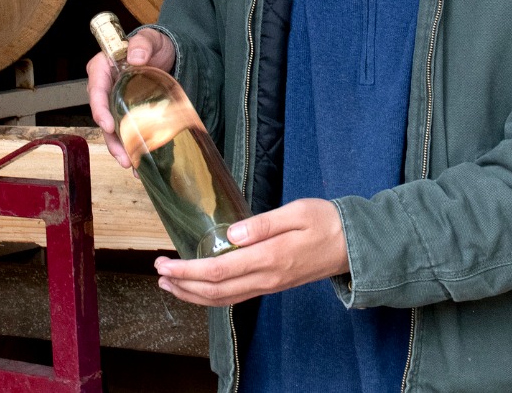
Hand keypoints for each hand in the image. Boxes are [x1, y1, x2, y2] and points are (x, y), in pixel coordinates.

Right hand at [86, 27, 175, 167]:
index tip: (108, 126)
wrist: (167, 55)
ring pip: (111, 129)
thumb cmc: (153, 45)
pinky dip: (130, 147)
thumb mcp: (150, 40)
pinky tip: (139, 164)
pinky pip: (124, 132)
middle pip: (102, 116)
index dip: (99, 109)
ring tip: (131, 165)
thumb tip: (136, 56)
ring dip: (119, 148)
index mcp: (102, 68)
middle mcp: (104, 88)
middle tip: (123, 156)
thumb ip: (142, 44)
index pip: (96, 89)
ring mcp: (114, 102)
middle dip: (111, 139)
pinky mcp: (126, 113)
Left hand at [154, 199, 349, 306]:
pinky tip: (198, 288)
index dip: (186, 270)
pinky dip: (210, 297)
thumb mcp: (297, 212)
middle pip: (214, 290)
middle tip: (159, 270)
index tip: (165, 262)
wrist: (352, 245)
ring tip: (169, 283)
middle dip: (182, 283)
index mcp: (270, 257)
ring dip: (192, 294)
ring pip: (222, 299)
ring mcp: (268, 285)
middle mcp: (266, 278)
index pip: (217, 270)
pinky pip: (234, 297)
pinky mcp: (271, 285)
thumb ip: (264, 223)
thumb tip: (231, 233)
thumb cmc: (326, 222)